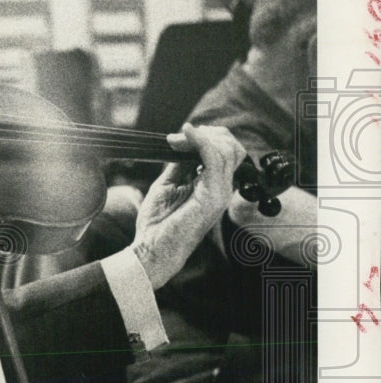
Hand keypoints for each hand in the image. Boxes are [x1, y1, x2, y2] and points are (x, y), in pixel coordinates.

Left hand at [133, 122, 246, 287]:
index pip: (224, 151)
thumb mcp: (168, 184)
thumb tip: (183, 142)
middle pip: (230, 146)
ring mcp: (221, 192)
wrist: (152, 248)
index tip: (176, 138)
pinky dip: (200, 142)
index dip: (203, 137)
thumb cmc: (158, 222)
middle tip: (176, 138)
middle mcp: (222, 188)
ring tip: (176, 140)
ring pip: (226, 149)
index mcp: (213, 186)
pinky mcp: (213, 196)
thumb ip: (180, 164)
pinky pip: (214, 159)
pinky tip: (185, 137)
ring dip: (199, 137)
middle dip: (205, 134)